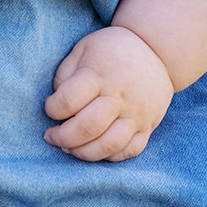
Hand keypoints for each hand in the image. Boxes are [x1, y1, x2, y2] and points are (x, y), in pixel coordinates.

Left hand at [41, 26, 172, 161]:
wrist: (156, 50)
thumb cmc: (111, 50)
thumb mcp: (83, 49)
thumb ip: (65, 75)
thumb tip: (56, 104)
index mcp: (99, 75)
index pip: (68, 101)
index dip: (52, 109)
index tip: (50, 107)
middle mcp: (119, 96)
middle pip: (87, 128)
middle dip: (63, 138)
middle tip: (52, 136)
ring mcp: (136, 114)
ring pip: (109, 145)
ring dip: (83, 153)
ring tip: (70, 148)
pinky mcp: (148, 125)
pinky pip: (130, 150)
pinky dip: (110, 157)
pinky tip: (96, 150)